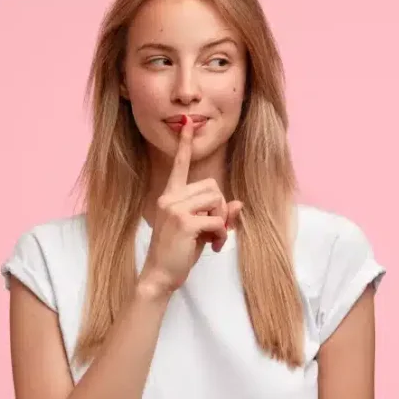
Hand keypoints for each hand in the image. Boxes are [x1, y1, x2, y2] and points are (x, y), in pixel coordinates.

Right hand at [140, 115, 242, 293]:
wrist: (159, 276)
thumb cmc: (179, 252)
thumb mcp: (201, 230)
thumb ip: (218, 214)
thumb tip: (239, 204)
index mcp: (170, 196)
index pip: (179, 165)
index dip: (185, 144)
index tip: (188, 123)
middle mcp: (170, 198)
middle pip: (213, 186)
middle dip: (220, 207)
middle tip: (214, 229)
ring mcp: (175, 209)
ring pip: (217, 201)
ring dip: (222, 222)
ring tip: (213, 239)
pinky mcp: (184, 222)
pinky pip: (218, 220)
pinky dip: (222, 235)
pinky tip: (213, 247)